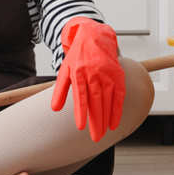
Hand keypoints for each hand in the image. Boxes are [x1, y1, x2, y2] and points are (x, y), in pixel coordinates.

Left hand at [51, 17, 125, 141]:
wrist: (94, 37)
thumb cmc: (78, 56)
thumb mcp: (65, 70)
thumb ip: (60, 90)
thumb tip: (54, 109)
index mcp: (79, 72)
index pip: (81, 96)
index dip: (81, 112)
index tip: (81, 127)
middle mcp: (94, 73)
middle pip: (96, 101)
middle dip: (96, 121)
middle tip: (95, 137)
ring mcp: (108, 74)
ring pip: (108, 100)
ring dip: (106, 118)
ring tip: (103, 133)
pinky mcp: (118, 75)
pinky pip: (119, 95)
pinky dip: (117, 110)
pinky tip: (114, 123)